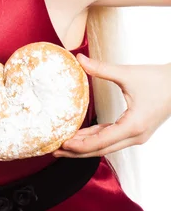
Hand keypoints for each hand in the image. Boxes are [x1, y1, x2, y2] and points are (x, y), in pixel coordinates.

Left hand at [53, 54, 170, 158]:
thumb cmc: (157, 79)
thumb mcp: (127, 74)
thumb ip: (101, 69)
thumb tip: (78, 59)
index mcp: (133, 126)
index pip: (101, 141)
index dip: (80, 145)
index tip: (61, 144)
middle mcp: (135, 136)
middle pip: (101, 149)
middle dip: (77, 151)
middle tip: (54, 150)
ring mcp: (137, 135)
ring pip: (106, 145)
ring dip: (85, 146)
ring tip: (63, 146)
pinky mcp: (136, 130)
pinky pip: (112, 137)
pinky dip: (96, 138)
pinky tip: (81, 136)